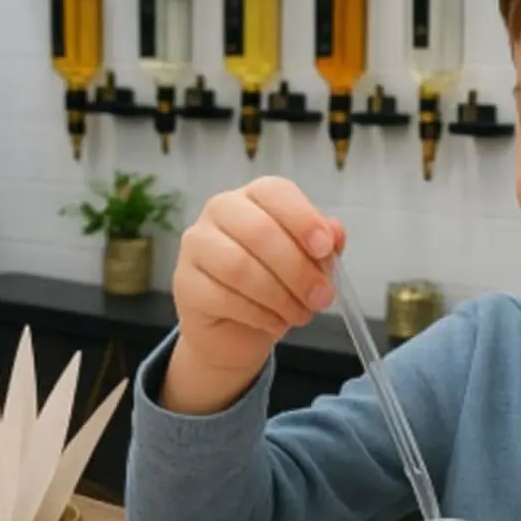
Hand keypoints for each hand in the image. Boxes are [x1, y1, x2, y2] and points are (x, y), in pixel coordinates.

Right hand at [167, 176, 344, 399]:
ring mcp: (197, 245)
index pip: (274, 192)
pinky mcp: (185, 283)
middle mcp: (220, 212)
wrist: (238, 329)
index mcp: (255, 197)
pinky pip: (224, 298)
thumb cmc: (278, 284)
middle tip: (321, 297)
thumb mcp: (310, 264)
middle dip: (297, 269)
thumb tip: (335, 233)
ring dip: (280, 297)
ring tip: (300, 314)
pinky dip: (259, 315)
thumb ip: (324, 246)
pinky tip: (275, 322)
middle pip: (258, 231)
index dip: (303, 218)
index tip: (325, 249)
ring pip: (240, 267)